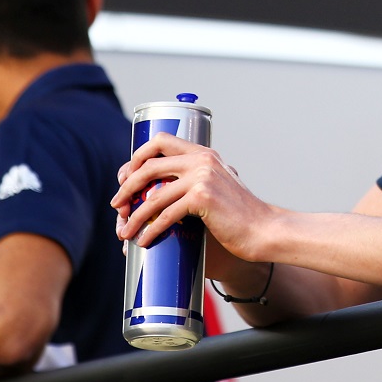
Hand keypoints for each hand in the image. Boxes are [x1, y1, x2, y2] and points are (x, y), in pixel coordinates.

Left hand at [110, 133, 273, 270]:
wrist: (264, 229)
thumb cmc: (240, 215)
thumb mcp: (219, 186)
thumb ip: (198, 179)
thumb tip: (164, 188)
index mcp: (204, 153)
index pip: (160, 141)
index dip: (137, 157)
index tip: (126, 177)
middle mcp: (202, 159)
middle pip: (149, 165)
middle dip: (127, 186)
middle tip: (118, 205)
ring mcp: (202, 177)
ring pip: (153, 194)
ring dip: (134, 215)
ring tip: (125, 231)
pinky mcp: (202, 197)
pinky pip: (165, 214)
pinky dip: (150, 229)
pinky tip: (145, 240)